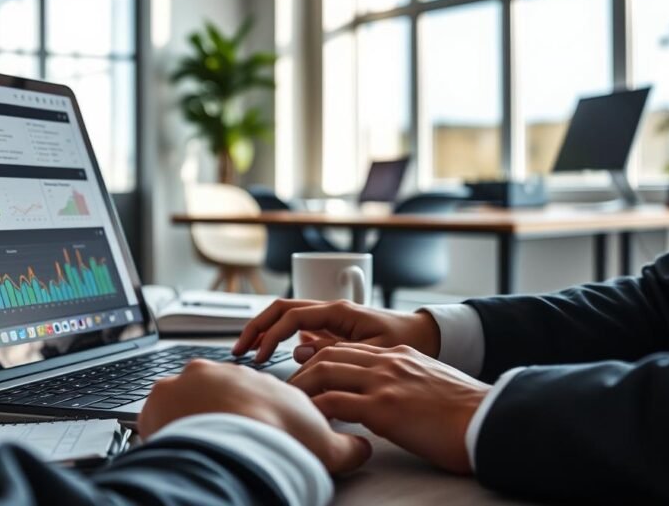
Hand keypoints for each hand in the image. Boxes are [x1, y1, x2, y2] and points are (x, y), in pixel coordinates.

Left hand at [139, 359, 371, 472]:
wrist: (238, 446)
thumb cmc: (279, 440)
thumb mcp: (324, 443)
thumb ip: (345, 445)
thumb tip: (361, 449)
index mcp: (257, 379)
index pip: (251, 391)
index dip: (250, 414)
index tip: (248, 432)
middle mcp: (221, 373)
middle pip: (215, 391)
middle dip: (216, 412)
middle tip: (222, 440)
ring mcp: (186, 382)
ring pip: (184, 397)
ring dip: (188, 416)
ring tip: (197, 443)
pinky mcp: (160, 396)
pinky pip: (157, 409)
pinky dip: (165, 425)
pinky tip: (176, 444)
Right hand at [232, 299, 440, 363]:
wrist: (430, 336)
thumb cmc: (409, 341)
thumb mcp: (375, 353)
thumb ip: (339, 353)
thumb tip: (300, 352)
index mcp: (340, 311)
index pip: (291, 317)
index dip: (271, 336)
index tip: (260, 358)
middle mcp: (331, 310)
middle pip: (280, 310)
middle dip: (256, 327)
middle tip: (239, 350)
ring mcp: (330, 319)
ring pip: (286, 317)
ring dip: (264, 331)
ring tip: (248, 352)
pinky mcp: (332, 330)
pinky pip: (298, 328)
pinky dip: (279, 338)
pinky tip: (272, 355)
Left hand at [289, 343, 490, 473]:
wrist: (489, 421)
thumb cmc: (467, 413)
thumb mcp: (431, 385)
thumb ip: (405, 384)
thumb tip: (387, 403)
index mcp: (399, 356)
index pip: (347, 349)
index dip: (321, 359)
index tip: (306, 375)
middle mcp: (388, 362)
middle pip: (329, 355)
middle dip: (303, 371)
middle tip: (288, 391)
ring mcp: (384, 382)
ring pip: (325, 372)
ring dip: (302, 388)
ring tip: (291, 406)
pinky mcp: (383, 408)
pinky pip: (334, 403)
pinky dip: (316, 412)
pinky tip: (309, 424)